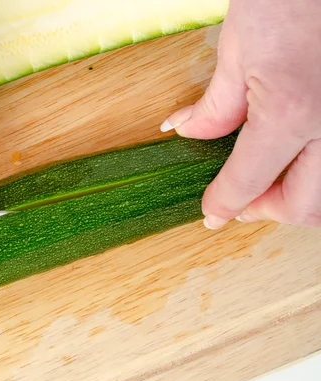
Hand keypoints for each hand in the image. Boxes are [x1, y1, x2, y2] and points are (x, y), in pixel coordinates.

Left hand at [161, 0, 320, 228]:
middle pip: (302, 206)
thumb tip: (188, 132)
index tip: (212, 213)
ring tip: (269, 182)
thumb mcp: (237, 50)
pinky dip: (318, 173)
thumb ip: (216, 106)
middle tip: (239, 201)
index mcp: (292, 113)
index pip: (248, 183)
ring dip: (298, 197)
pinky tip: (298, 157)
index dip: (223, 204)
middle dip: (265, 210)